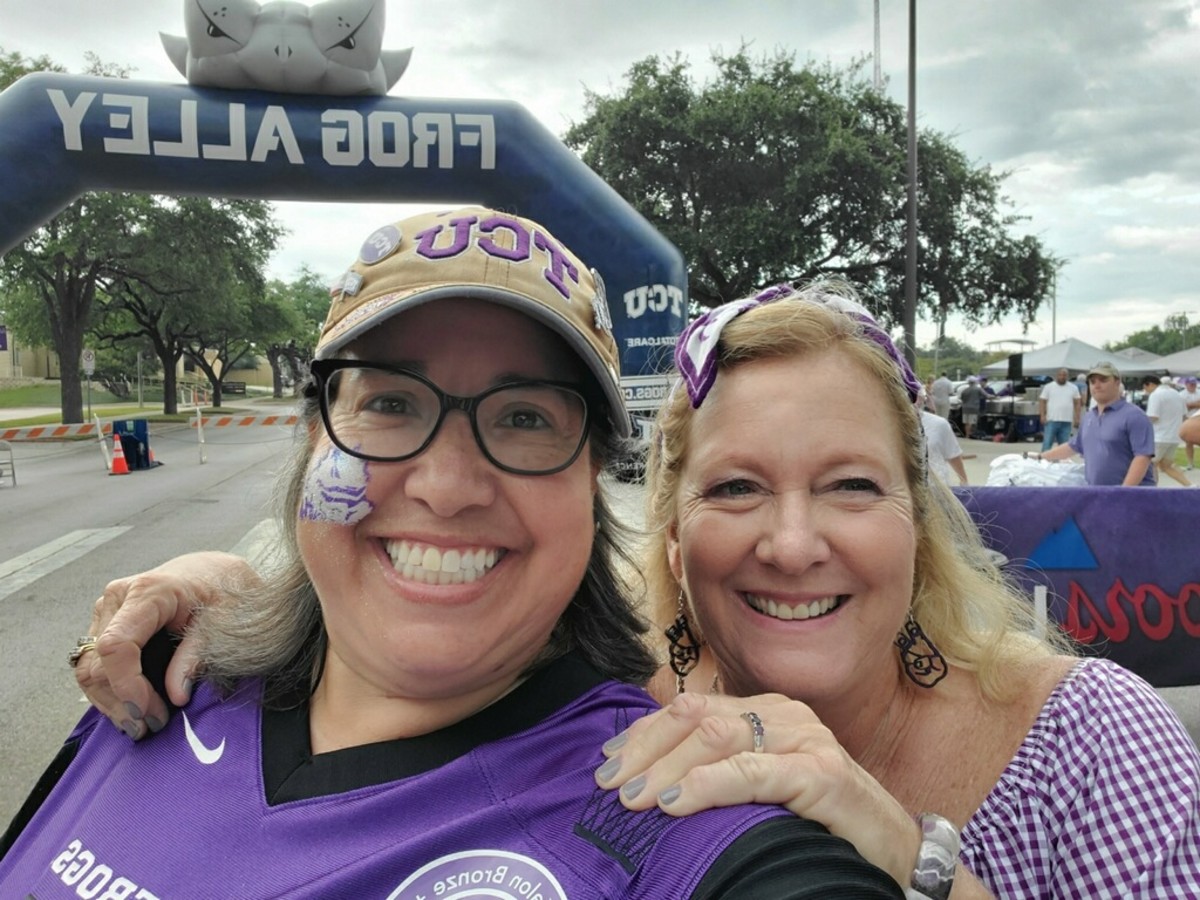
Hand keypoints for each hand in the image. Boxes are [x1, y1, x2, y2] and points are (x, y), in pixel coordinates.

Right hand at [73, 552, 258, 739]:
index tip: (148, 714)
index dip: (127, 686)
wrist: (213, 572)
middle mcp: (119, 597)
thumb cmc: (222, 591)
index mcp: (149, 591)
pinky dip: (109, 690)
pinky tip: (131, 708)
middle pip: (97, 662)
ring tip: (141, 725)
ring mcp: (108, 609)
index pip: (117, 646)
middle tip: (151, 727)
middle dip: (121, 703)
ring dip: (110, 703)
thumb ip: (196, 656)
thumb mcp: (223, 622)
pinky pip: (94, 663)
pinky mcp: (106, 622)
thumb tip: (176, 696)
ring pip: (88, 667)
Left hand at [594, 692, 921, 886]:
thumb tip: (648, 778)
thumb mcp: (762, 789)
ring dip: (666, 768)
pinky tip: (677, 803)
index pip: (689, 708)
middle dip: (644, 749)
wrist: (893, 852)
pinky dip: (708, 785)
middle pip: (695, 716)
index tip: (605, 761)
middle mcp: (784, 715)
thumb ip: (719, 771)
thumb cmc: (819, 822)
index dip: (643, 732)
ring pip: (717, 737)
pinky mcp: (821, 773)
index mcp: (765, 711)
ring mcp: (805, 739)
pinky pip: (753, 772)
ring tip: (633, 798)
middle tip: (607, 783)